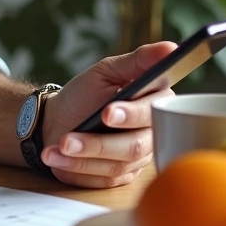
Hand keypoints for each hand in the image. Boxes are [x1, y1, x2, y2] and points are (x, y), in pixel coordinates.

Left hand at [39, 41, 176, 188]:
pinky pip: (102, 178)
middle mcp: (151, 134)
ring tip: (58, 144)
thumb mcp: (106, 72)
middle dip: (100, 142)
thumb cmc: (84, 95)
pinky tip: (54, 156)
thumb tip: (171, 48)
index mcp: (154, 104)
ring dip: (82, 154)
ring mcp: (136, 159)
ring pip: (116, 163)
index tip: (108, 112)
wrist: (56, 121)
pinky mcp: (119, 177)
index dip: (132, 114)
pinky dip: (74, 167)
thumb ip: (138, 61)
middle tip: (71, 137)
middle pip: (136, 144)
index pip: (153, 110)